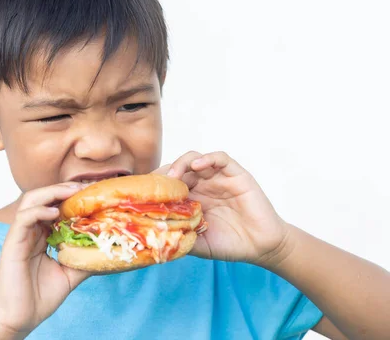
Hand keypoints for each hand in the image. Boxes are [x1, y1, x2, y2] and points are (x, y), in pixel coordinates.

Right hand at [0, 183, 90, 337]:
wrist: (22, 317)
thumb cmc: (41, 296)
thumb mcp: (70, 273)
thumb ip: (84, 258)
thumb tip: (107, 250)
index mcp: (42, 235)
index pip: (55, 206)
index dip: (71, 197)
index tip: (92, 192)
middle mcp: (30, 231)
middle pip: (43, 197)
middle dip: (64, 188)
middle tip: (85, 187)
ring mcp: (20, 235)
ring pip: (31, 201)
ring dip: (51, 192)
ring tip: (71, 192)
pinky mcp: (12, 243)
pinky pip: (23, 219)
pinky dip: (39, 211)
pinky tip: (55, 212)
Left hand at [154, 151, 289, 265]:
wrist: (260, 246)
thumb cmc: (229, 244)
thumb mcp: (198, 244)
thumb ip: (180, 237)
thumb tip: (155, 237)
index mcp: (189, 199)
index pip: (167, 184)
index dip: (155, 186)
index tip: (143, 194)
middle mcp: (201, 185)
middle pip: (177, 169)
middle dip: (164, 174)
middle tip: (156, 185)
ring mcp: (217, 178)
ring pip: (194, 159)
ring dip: (181, 163)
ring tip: (174, 176)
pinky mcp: (236, 175)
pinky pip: (220, 158)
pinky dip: (207, 158)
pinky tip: (198, 166)